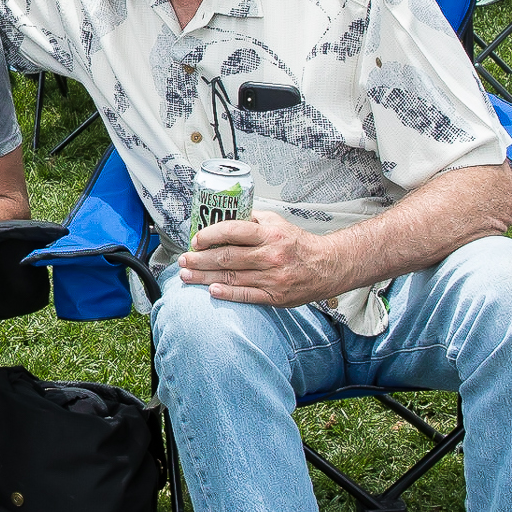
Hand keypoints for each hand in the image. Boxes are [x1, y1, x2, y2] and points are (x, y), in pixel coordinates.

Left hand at [178, 211, 345, 306]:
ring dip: (205, 277)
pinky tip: (211, 290)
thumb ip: (252, 220)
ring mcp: (273, 277)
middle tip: (183, 259)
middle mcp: (270, 255)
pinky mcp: (275, 296)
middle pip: (227, 257)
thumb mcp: (278, 223)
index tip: (196, 240)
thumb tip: (224, 216)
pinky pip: (247, 295)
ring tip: (187, 275)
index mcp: (269, 234)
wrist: (328, 266)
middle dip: (200, 259)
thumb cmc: (298, 244)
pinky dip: (228, 294)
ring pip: (232, 277)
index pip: (232, 231)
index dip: (210, 235)